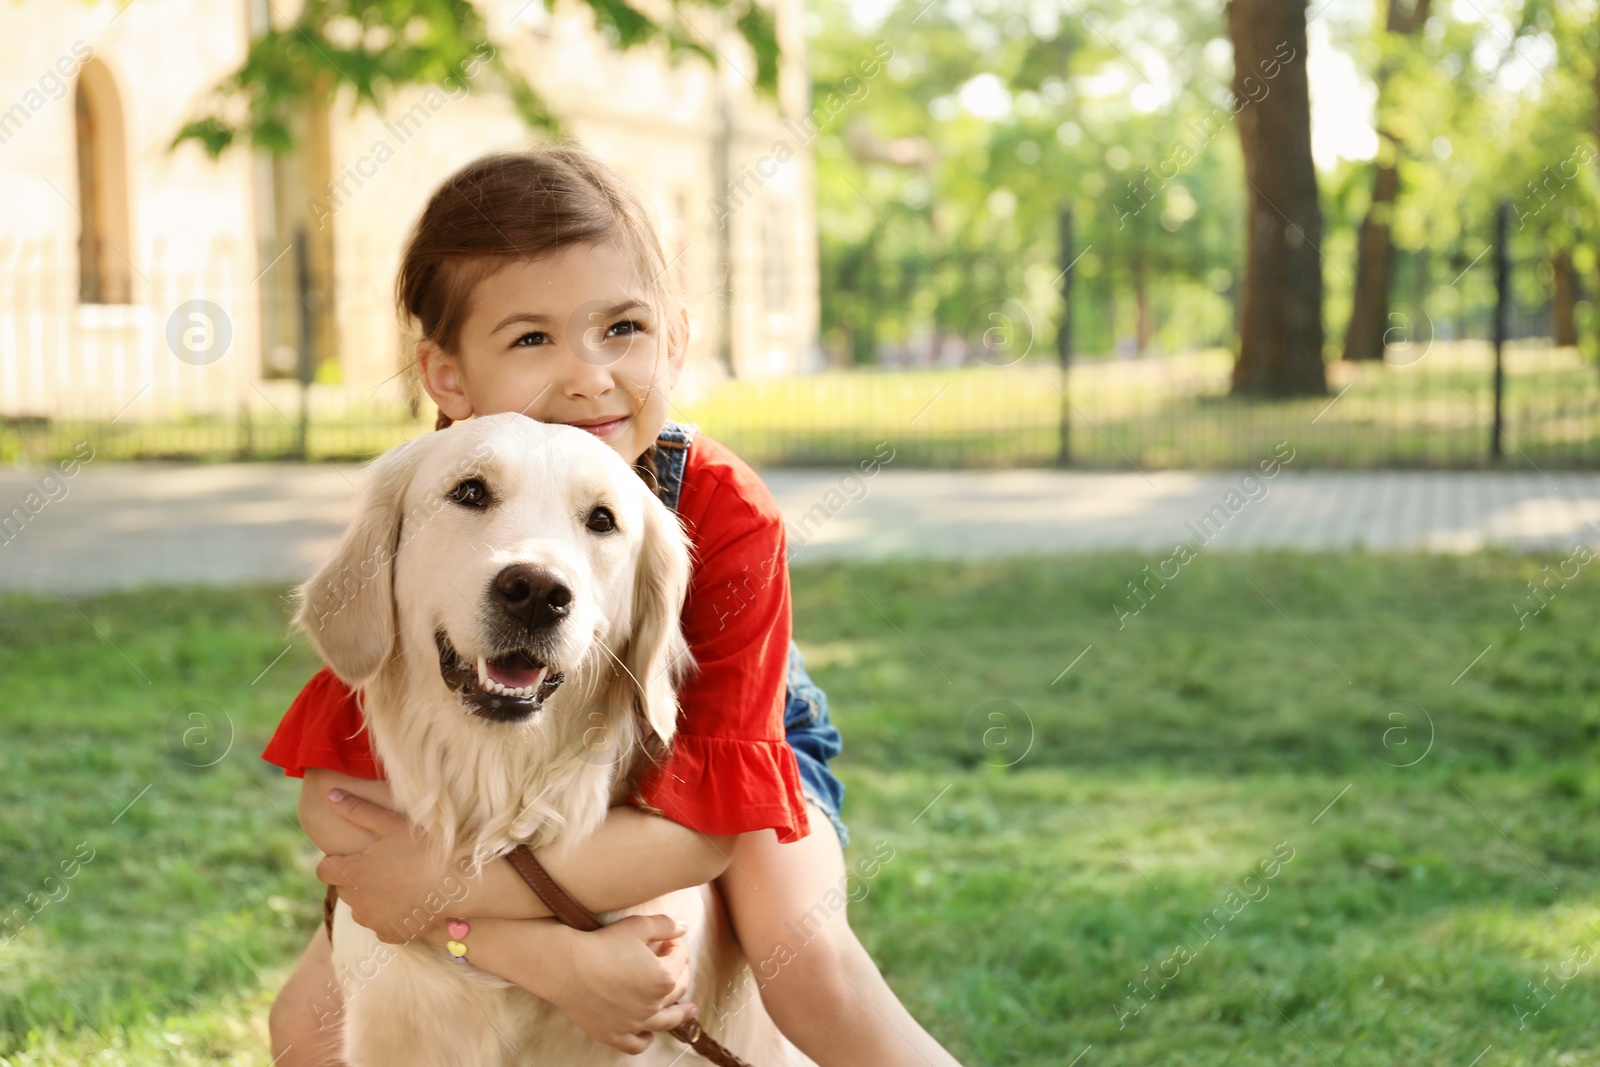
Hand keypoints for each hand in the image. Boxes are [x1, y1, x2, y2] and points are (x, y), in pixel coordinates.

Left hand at [314, 789, 462, 943]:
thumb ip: (356, 809)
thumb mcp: (390, 822)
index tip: (359, 854)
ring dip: (370, 898)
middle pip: (343, 889)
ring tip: (396, 882)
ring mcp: (374, 921)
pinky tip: (407, 902)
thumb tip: (329, 795)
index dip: (338, 860)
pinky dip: (389, 916)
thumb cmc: (423, 848)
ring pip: (361, 909)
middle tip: (383, 864)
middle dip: (356, 878)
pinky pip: (381, 925)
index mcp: (352, 874)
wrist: (457, 882)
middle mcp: (356, 902)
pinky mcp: (391, 934)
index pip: (324, 870)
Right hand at [539, 915, 697, 1053]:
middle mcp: (653, 1004)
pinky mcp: (615, 1034)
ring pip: (665, 1021)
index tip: (668, 938)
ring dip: (680, 1014)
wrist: (567, 967)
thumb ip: (665, 925)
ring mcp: (635, 1023)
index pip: (680, 959)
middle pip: (677, 988)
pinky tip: (648, 1032)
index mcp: (664, 978)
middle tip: (674, 961)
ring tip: (688, 1011)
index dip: (675, 945)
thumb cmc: (602, 944)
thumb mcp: (637, 926)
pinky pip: (637, 1043)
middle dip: (680, 971)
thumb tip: (684, 927)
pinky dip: (645, 1039)